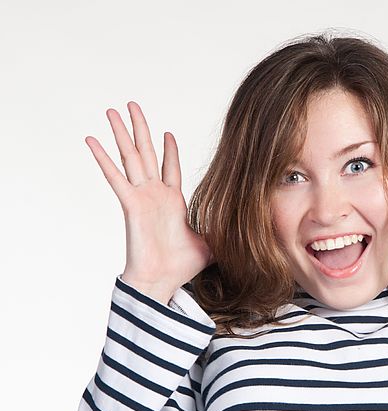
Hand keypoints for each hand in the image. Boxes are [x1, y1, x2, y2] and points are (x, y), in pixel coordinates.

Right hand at [85, 101, 213, 302]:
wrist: (164, 280)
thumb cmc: (183, 266)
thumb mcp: (213, 242)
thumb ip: (224, 230)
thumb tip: (248, 230)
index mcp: (173, 201)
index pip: (170, 168)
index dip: (168, 150)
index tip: (168, 133)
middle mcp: (155, 195)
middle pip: (146, 153)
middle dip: (141, 128)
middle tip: (132, 105)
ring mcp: (141, 197)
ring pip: (130, 157)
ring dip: (121, 133)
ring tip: (112, 110)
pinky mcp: (131, 204)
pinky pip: (115, 177)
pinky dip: (103, 158)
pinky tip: (92, 140)